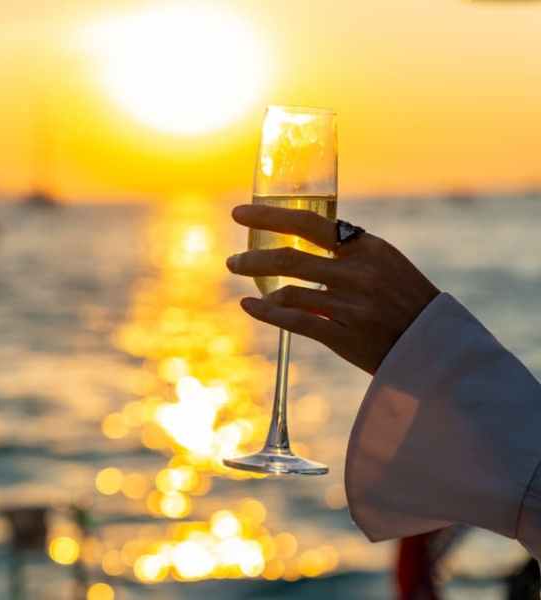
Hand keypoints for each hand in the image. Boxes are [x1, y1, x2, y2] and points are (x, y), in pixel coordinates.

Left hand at [226, 204, 439, 374]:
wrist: (434, 344)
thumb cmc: (404, 299)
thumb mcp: (385, 262)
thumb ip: (348, 250)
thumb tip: (303, 236)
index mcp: (367, 248)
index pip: (309, 223)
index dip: (270, 216)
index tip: (240, 214)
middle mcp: (358, 273)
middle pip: (291, 259)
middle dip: (253, 259)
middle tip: (232, 261)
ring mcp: (351, 306)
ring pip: (289, 292)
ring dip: (257, 285)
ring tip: (241, 282)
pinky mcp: (345, 335)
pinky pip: (295, 321)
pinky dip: (267, 313)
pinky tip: (250, 306)